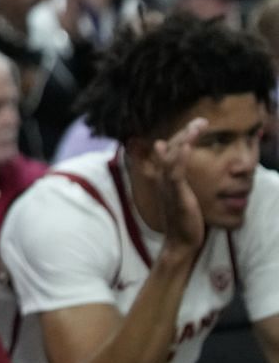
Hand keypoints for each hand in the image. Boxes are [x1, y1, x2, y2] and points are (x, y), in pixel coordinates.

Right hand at [149, 117, 208, 260]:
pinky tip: (187, 147)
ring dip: (185, 139)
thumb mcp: (179, 193)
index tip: (192, 124)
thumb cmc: (182, 218)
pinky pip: (175, 173)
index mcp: (163, 175)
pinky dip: (180, 158)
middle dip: (185, 132)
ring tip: (197, 127)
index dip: (178, 136)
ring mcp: (167, 184)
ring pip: (173, 156)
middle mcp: (161, 176)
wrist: (179, 240)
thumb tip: (173, 162)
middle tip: (201, 121)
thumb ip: (176, 176)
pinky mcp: (175, 193)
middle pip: (170, 148)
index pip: (168, 149)